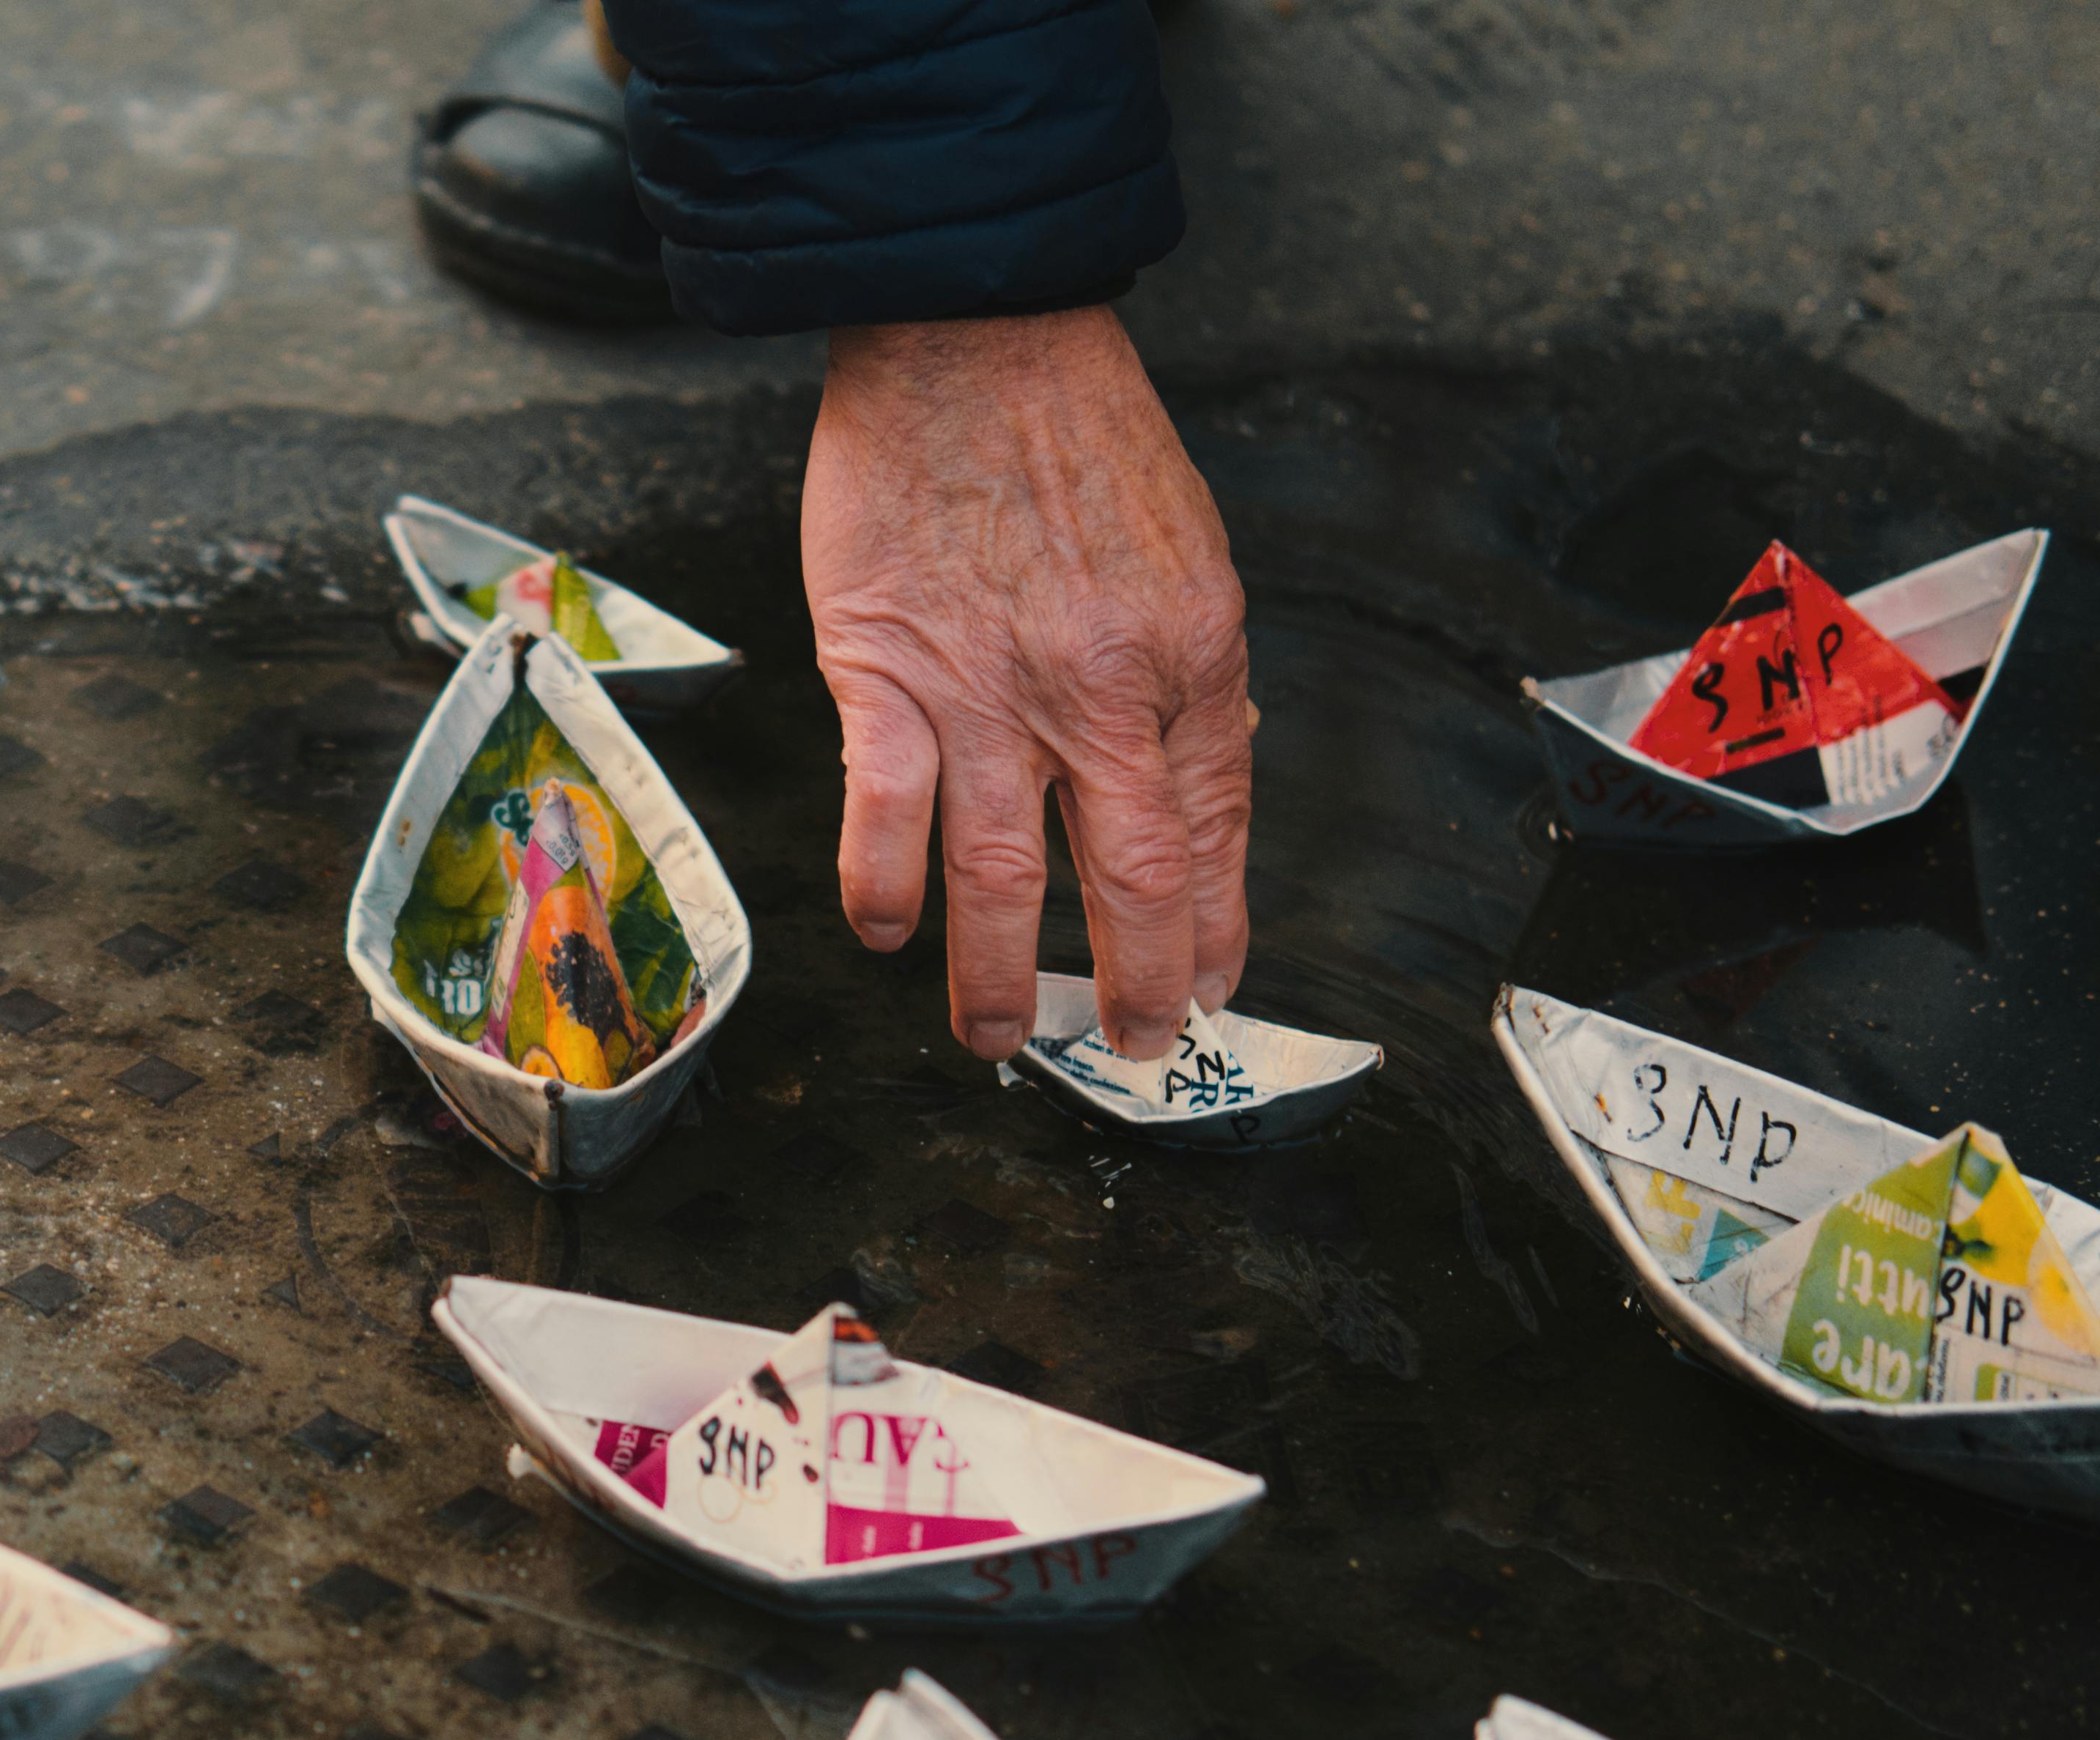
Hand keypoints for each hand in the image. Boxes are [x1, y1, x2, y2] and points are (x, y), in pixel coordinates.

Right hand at [804, 308, 1252, 1060]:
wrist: (974, 337)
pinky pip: (885, 812)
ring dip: (1001, 975)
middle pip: (1132, 876)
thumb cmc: (1076, 432)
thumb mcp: (1185, 551)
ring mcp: (988, 689)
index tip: (1209, 983)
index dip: (1215, 923)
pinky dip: (884, 887)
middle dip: (1137, 981)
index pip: (1215, 827)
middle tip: (1129, 1042)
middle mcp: (1100, 688)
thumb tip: (1192, 774)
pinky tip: (885, 932)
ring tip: (997, 1037)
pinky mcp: (884, 672)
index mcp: (1190, 655)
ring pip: (1005, 873)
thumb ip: (1182, 672)